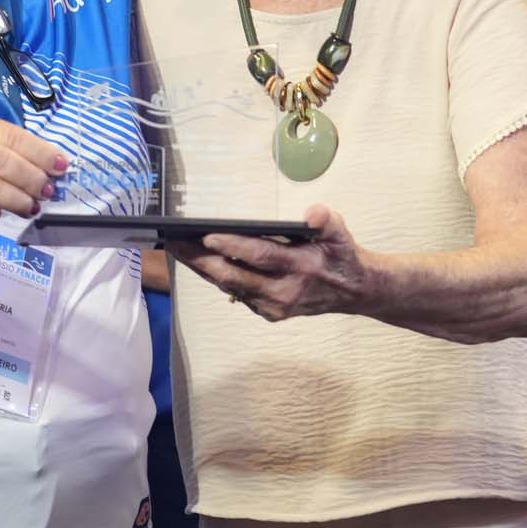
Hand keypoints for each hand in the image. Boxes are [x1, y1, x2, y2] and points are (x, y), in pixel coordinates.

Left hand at [167, 205, 367, 321]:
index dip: (233, 246)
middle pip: (235, 276)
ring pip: (230, 286)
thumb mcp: (341, 233)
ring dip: (202, 268)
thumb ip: (327, 221)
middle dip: (201, 260)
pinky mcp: (268, 313)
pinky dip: (215, 277)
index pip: (261, 256)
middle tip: (173, 242)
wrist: (353, 291)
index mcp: (301, 268)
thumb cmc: (341, 254)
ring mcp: (274, 306)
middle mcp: (284, 292)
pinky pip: (236, 293)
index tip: (207, 235)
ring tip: (176, 248)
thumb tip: (312, 214)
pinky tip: (197, 261)